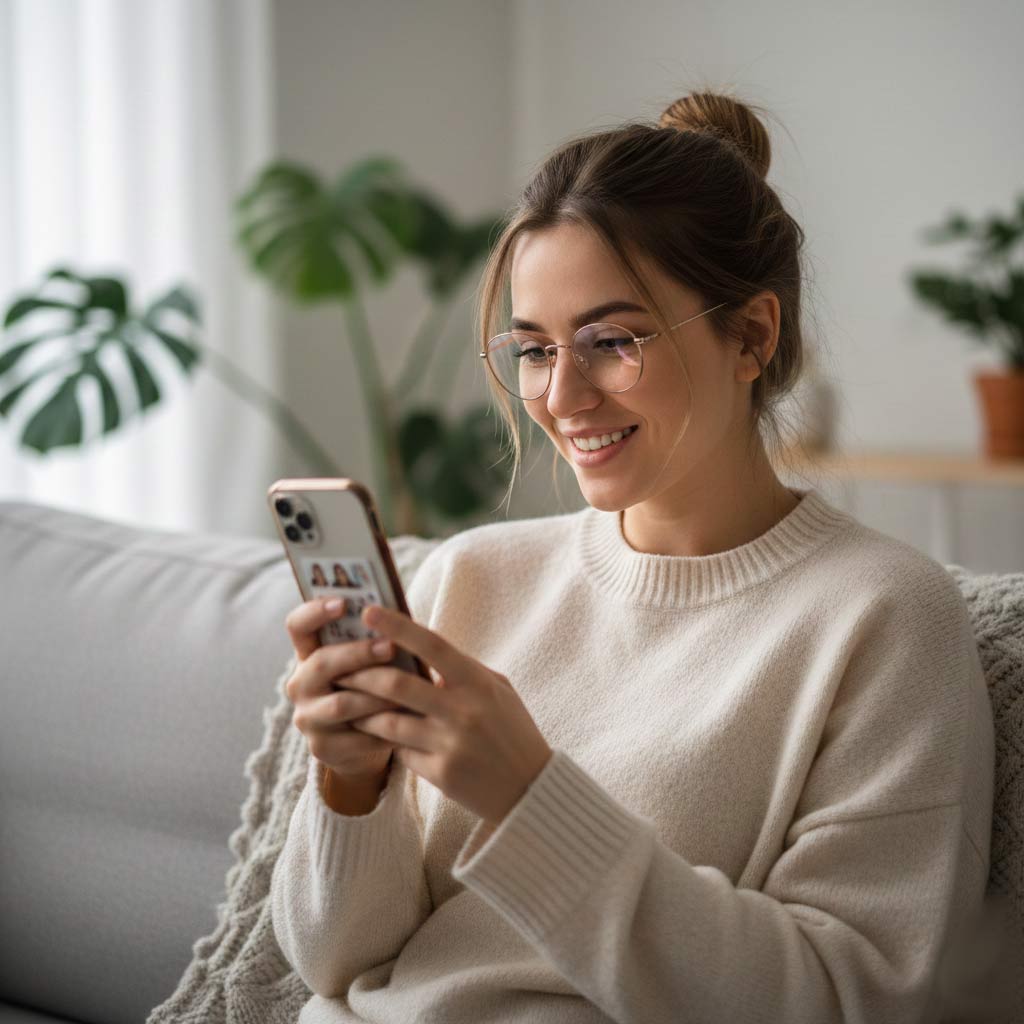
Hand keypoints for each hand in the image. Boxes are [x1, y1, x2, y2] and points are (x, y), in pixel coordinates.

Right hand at [283, 596, 406, 782]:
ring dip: (376, 695)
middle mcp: (300, 685)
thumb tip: (395, 617)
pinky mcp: (322, 748)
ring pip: (341, 704)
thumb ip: (372, 640)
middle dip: (358, 654)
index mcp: (308, 654)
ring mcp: (307, 718)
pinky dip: (384, 728)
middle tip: (390, 647)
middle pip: (321, 664)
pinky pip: (356, 736)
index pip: (297, 625)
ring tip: (407, 688)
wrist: (363, 742)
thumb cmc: (373, 686)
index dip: (315, 612)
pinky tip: (407, 721)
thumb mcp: (367, 662)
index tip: (344, 602)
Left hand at [340, 603, 553, 827]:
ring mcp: (450, 744)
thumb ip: (460, 670)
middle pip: (397, 686)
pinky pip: (400, 752)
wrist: (530, 789)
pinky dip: (385, 741)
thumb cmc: (512, 730)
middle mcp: (463, 711)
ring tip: (346, 701)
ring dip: (363, 711)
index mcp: (477, 683)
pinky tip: (374, 734)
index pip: (431, 645)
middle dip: (361, 674)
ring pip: (388, 723)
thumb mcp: (497, 689)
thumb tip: (419, 648)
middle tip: (339, 666)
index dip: (397, 626)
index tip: (368, 612)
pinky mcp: (440, 774)